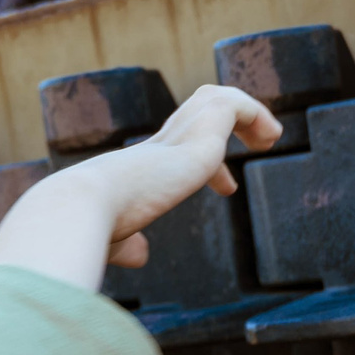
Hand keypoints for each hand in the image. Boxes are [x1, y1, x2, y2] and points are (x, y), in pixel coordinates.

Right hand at [0, 85, 283, 289]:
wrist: (83, 208)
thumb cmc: (91, 230)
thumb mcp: (112, 239)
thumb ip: (127, 245)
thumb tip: (140, 256)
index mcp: (141, 165)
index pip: (178, 148)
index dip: (208, 162)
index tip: (227, 187)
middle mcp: (158, 143)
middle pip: (196, 109)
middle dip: (227, 122)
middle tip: (258, 143)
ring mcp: (177, 134)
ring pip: (215, 98)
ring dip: (249, 112)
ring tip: (271, 138)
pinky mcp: (199, 134)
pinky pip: (234, 104)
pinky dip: (257, 113)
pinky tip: (271, 139)